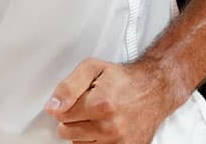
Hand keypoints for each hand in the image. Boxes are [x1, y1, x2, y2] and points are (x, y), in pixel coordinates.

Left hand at [44, 58, 173, 143]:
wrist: (153, 90)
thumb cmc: (122, 80)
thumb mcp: (91, 68)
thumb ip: (67, 87)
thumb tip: (52, 106)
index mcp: (100, 104)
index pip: (60, 115)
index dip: (64, 105)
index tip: (74, 100)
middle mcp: (110, 126)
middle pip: (67, 132)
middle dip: (72, 119)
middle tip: (87, 107)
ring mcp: (118, 142)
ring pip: (79, 143)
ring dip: (83, 132)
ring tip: (97, 117)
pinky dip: (95, 141)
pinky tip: (102, 128)